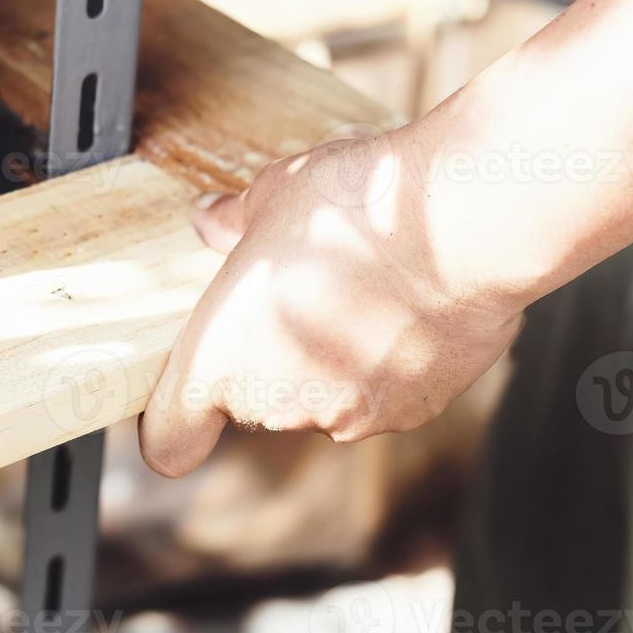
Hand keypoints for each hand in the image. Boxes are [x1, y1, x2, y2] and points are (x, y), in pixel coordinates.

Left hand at [137, 130, 525, 477]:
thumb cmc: (354, 208)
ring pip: (320, 398)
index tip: (184, 400)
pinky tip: (403, 307)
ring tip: (359, 288)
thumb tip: (211, 220)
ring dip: (330, 358)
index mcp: (221, 360)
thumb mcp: (272, 195)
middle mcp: (277, 404)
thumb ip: (233, 222)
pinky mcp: (410, 412)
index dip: (173, 421)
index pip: (168, 437)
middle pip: (253, 400)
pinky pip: (380, 395)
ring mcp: (348, 415)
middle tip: (295, 288)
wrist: (464, 224)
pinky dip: (385, 362)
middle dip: (267, 354)